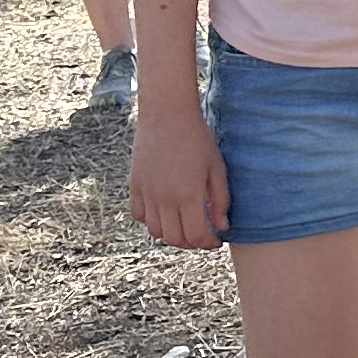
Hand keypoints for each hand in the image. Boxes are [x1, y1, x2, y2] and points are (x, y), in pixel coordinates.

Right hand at [127, 105, 228, 249]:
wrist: (167, 114)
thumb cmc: (198, 138)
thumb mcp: (217, 168)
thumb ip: (221, 200)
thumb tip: (222, 226)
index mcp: (188, 195)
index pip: (196, 235)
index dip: (208, 243)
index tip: (217, 240)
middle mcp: (163, 198)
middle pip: (174, 238)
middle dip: (191, 243)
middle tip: (203, 235)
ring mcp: (146, 193)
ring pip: (155, 231)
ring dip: (172, 234)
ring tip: (186, 225)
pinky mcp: (134, 185)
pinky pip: (139, 215)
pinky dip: (152, 221)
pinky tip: (166, 213)